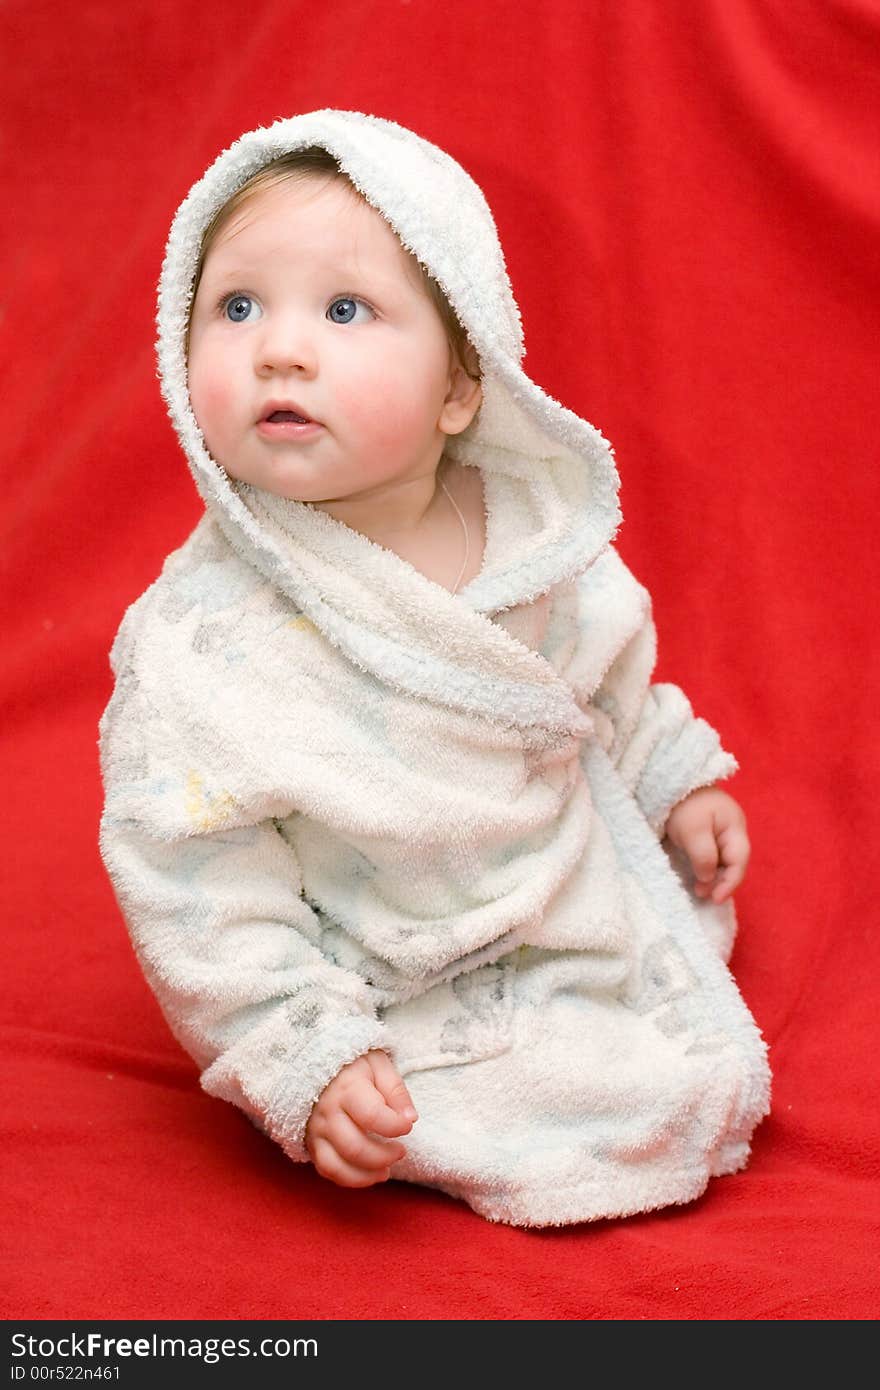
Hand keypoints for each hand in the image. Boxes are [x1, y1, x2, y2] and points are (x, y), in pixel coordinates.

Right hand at [305, 1048, 417, 1187]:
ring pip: (339, 1165)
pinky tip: (369, 1174)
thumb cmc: (352, 1065)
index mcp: (347, 1089)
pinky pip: (327, 1169)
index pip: (372, 1116)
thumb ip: (395, 1089)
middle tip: (401, 1151)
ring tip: (387, 1169)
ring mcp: (316, 1130)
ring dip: (367, 1174)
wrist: (313, 1061)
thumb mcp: (378, 1064)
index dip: (395, 1126)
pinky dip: (349, 1178)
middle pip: (355, 1147)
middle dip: (384, 1156)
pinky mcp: (311, 1143)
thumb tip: (410, 1118)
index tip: (408, 1125)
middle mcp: (328, 1112)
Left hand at [664, 786, 749, 904]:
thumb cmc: (683, 804)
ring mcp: (720, 833)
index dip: (730, 882)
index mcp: (734, 827)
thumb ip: (704, 856)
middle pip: (733, 863)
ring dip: (712, 878)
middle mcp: (731, 832)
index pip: (739, 860)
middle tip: (701, 894)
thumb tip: (707, 880)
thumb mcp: (692, 831)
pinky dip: (706, 870)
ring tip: (697, 890)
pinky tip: (696, 878)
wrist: (668, 783)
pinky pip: (712, 857)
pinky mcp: (707, 836)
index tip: (716, 899)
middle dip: (720, 882)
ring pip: (722, 862)